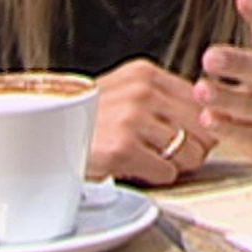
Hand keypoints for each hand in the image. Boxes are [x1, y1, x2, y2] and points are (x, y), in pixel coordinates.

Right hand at [89, 58, 217, 185]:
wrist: (44, 138)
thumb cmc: (86, 120)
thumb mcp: (124, 92)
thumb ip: (161, 97)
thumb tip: (208, 116)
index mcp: (144, 74)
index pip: (202, 99)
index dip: (202, 123)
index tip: (193, 135)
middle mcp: (141, 91)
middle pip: (203, 126)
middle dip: (194, 146)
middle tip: (175, 155)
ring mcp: (132, 118)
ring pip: (190, 153)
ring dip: (175, 165)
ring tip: (151, 161)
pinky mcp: (123, 148)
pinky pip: (168, 172)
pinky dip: (156, 177)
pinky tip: (136, 169)